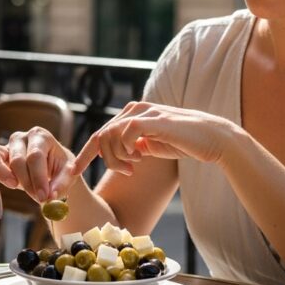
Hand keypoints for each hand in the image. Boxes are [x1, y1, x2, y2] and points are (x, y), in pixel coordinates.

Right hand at [0, 126, 74, 202]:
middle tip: (36, 197)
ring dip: (0, 173)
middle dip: (26, 182)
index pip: (35, 156)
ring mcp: (5, 146)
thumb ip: (62, 184)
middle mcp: (21, 137)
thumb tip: (50, 197)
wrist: (50, 167)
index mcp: (41, 136)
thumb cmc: (59, 168)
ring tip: (13, 185)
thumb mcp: (68, 173)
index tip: (44, 197)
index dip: (39, 179)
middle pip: (17, 159)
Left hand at [71, 101, 238, 176]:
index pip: (100, 134)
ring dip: (117, 158)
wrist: (212, 139)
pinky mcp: (151, 119)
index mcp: (131, 115)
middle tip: (121, 173)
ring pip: (109, 136)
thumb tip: (120, 154)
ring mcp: (142, 112)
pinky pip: (124, 133)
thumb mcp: (153, 145)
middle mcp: (133, 110)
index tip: (71, 174)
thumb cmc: (185, 143)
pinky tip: (140, 158)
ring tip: (133, 166)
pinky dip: (127, 151)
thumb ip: (135, 145)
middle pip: (101, 137)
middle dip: (99, 160)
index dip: (84, 155)